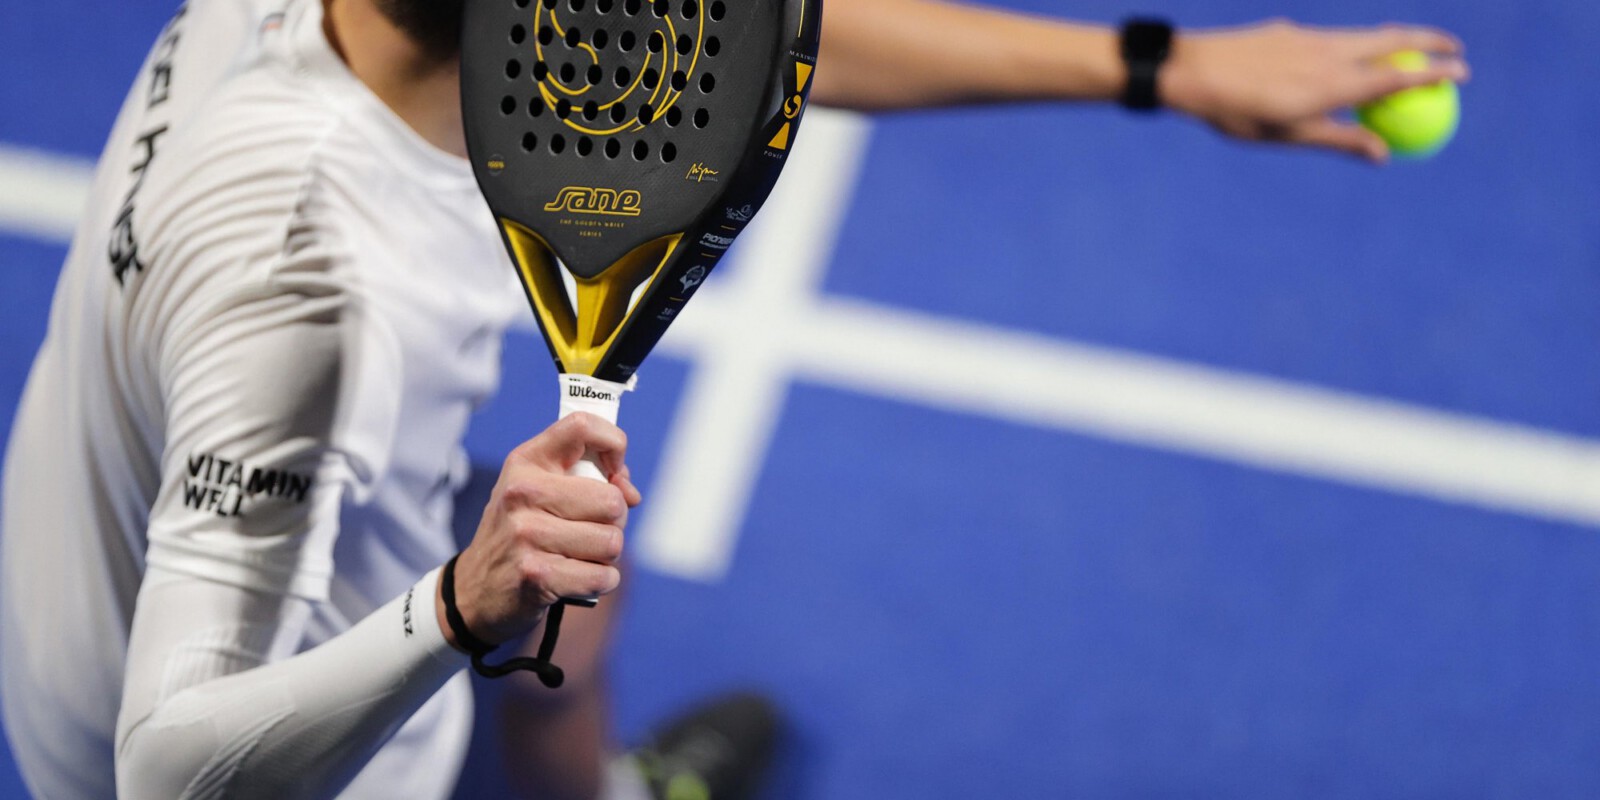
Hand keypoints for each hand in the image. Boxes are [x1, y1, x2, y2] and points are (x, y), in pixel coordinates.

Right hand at [439, 412, 642, 647]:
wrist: (475, 589)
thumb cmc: (520, 533)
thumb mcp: (539, 491)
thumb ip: (588, 478)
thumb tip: (629, 493)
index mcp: (527, 462)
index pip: (582, 427)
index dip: (613, 444)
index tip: (613, 470)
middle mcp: (523, 492)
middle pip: (611, 500)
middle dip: (614, 521)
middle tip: (590, 530)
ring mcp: (527, 534)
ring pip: (612, 541)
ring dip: (606, 556)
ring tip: (579, 555)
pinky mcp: (536, 575)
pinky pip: (603, 576)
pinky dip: (601, 581)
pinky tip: (577, 578)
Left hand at [1160, 20, 1468, 161]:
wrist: (1191, 70)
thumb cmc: (1238, 114)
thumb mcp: (1288, 135)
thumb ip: (1339, 140)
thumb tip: (1383, 155)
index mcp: (1334, 83)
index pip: (1399, 74)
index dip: (1435, 72)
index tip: (1464, 73)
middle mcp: (1329, 52)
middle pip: (1392, 38)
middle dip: (1429, 39)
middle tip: (1453, 48)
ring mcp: (1310, 36)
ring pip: (1363, 34)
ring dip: (1392, 39)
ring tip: (1409, 50)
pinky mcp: (1289, 30)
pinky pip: (1332, 37)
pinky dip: (1352, 45)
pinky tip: (1340, 59)